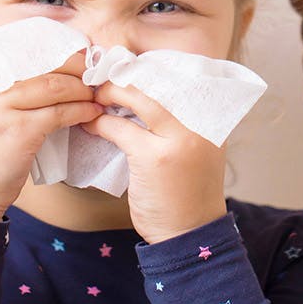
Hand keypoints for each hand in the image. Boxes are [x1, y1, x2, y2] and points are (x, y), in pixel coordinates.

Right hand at [0, 50, 100, 221]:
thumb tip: (51, 71)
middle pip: (42, 61)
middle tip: (93, 72)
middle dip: (74, 64)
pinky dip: (81, 111)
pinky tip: (91, 113)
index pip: (24, 48)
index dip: (56, 49)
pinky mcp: (18, 130)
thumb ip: (5, 88)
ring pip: (54, 85)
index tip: (79, 54)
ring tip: (95, 94)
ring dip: (81, 88)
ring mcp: (0, 107)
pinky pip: (59, 112)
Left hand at [80, 81, 228, 243]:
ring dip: (111, 93)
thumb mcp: (195, 150)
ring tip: (93, 95)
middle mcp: (200, 123)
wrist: (191, 235)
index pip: (179, 78)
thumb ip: (178, 123)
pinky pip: (120, 128)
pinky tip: (90, 125)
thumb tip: (141, 95)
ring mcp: (180, 138)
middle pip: (158, 82)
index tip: (125, 68)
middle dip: (126, 76)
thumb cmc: (188, 193)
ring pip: (139, 98)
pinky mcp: (155, 156)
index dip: (148, 69)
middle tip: (104, 77)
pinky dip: (101, 123)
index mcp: (212, 118)